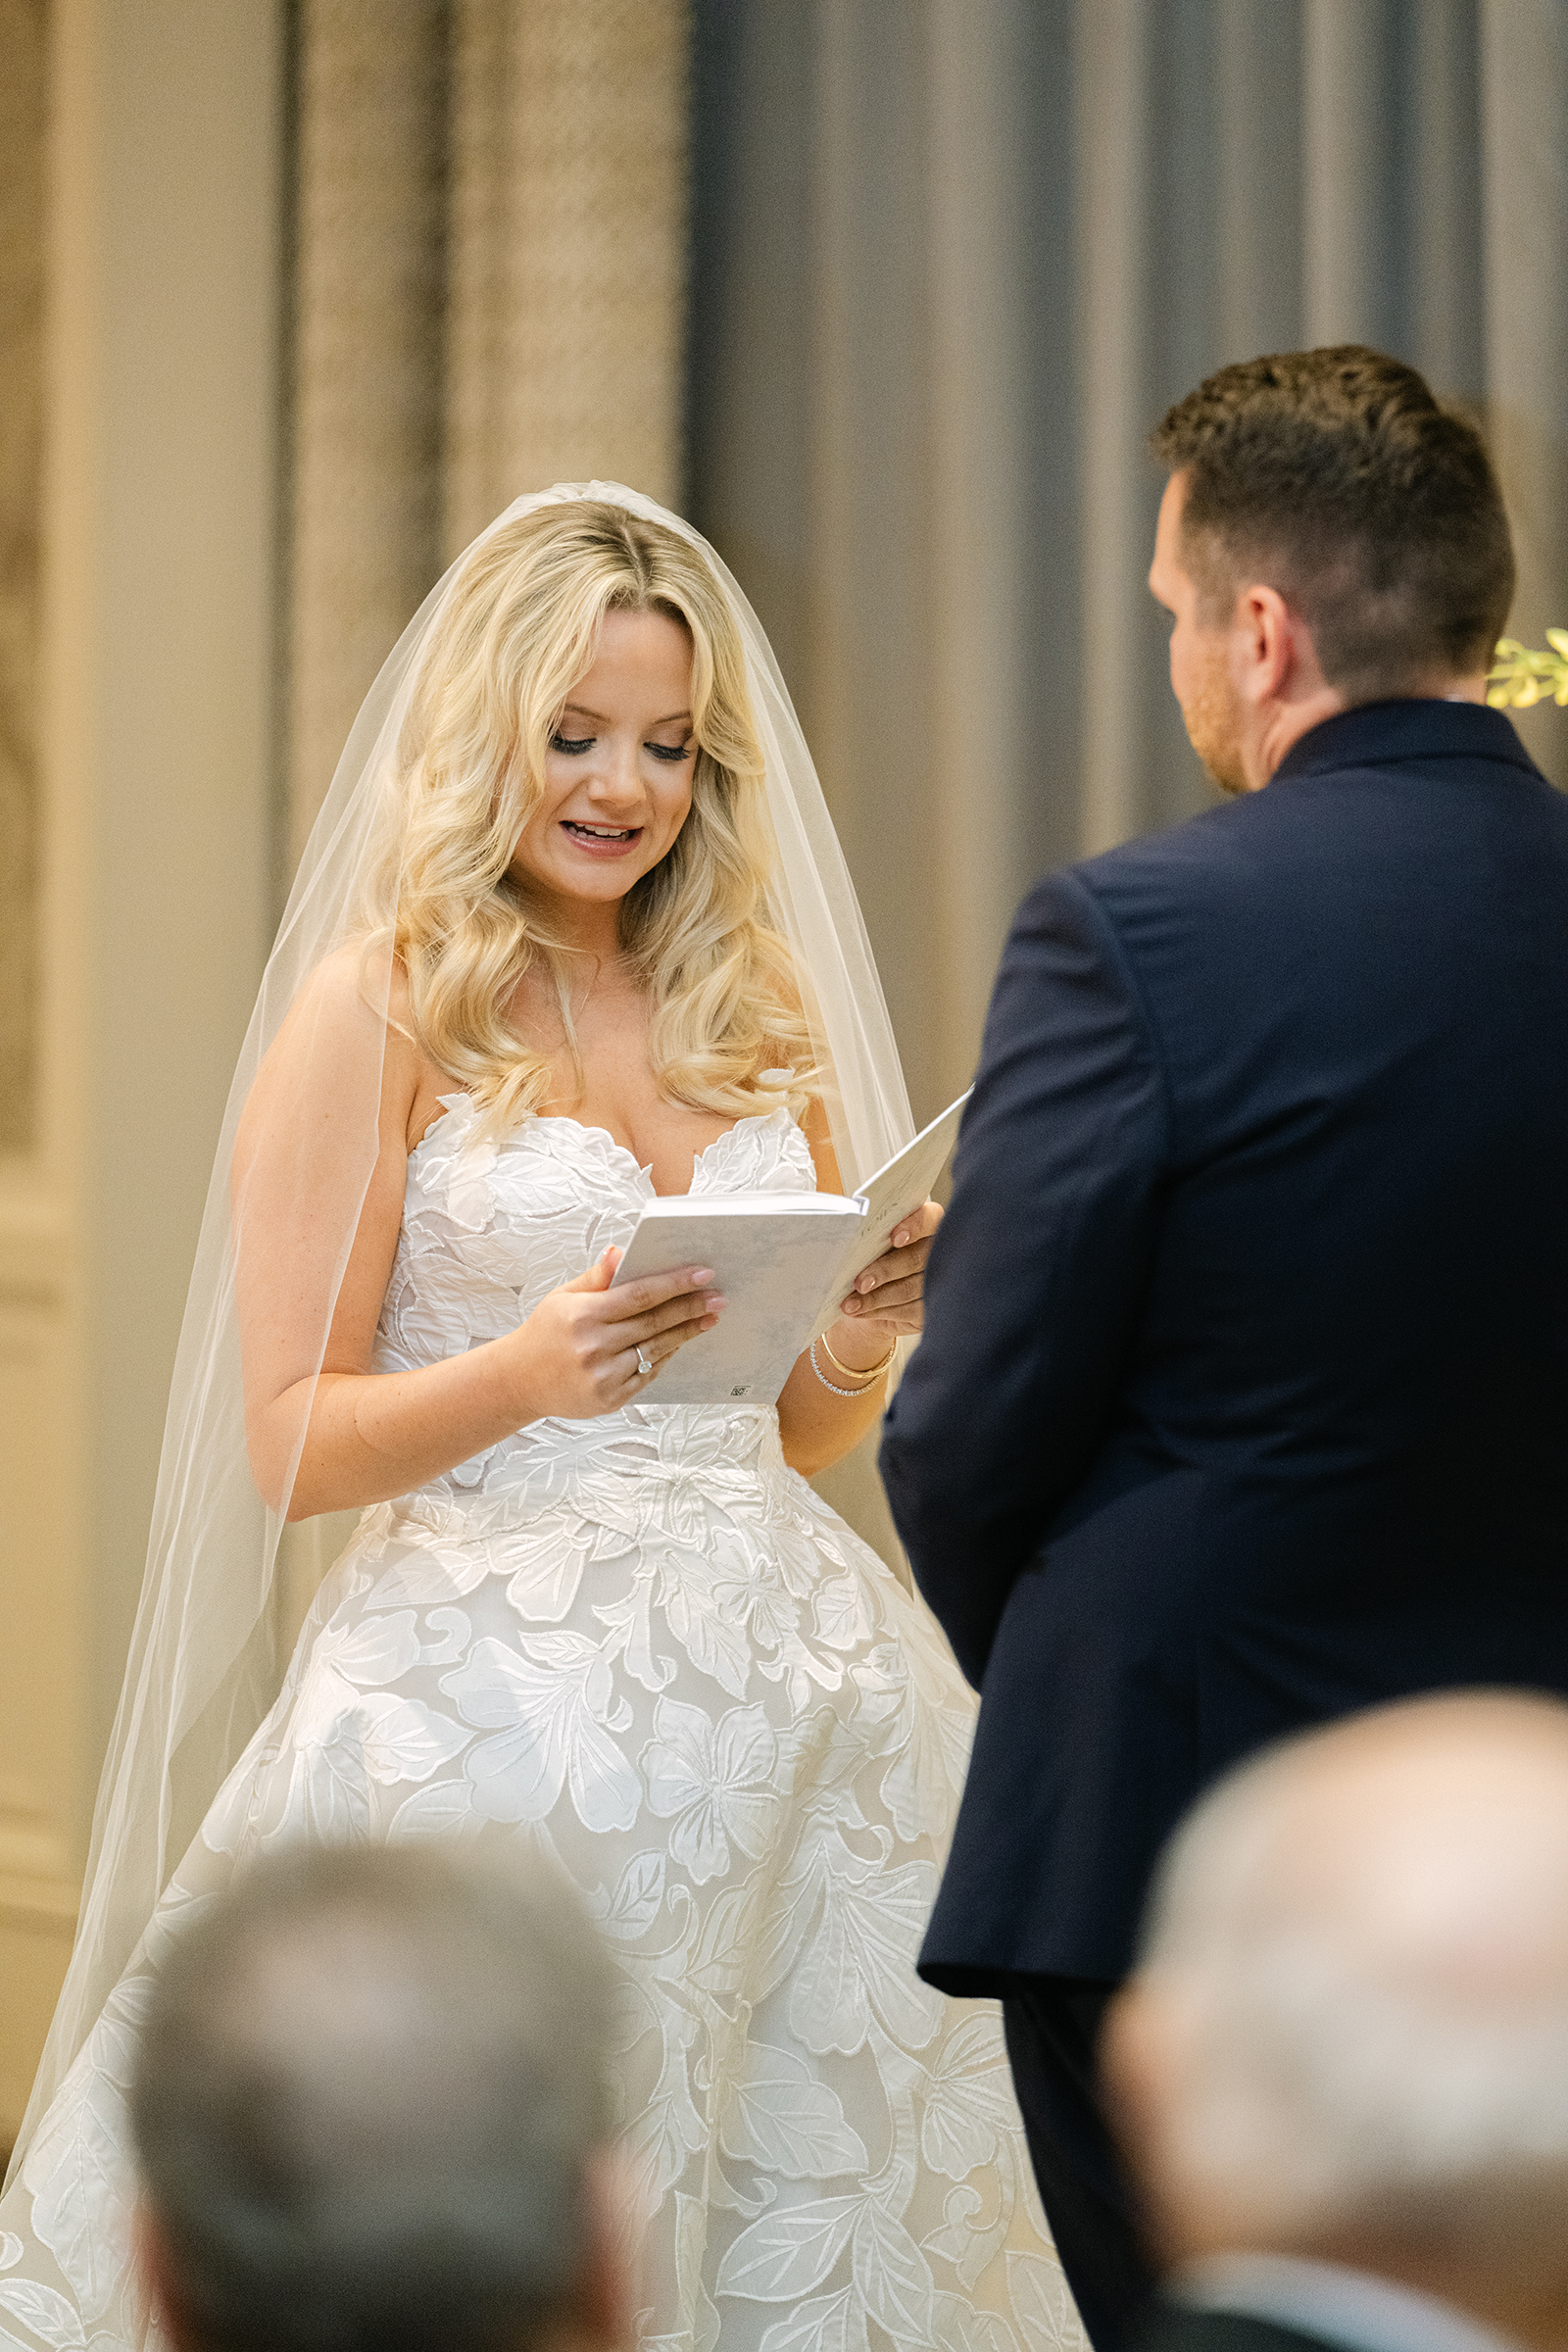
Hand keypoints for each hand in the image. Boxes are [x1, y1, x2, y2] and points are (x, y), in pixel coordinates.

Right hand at [502, 1248, 724, 1420]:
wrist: (519, 1381)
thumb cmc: (544, 1333)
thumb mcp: (563, 1297)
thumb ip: (597, 1277)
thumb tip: (622, 1251)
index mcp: (583, 1316)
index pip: (640, 1295)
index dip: (675, 1284)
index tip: (703, 1274)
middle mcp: (594, 1347)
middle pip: (655, 1323)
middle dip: (691, 1308)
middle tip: (717, 1297)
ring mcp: (603, 1376)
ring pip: (656, 1350)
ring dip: (686, 1333)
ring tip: (708, 1318)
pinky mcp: (610, 1398)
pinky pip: (648, 1375)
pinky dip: (665, 1357)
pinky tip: (679, 1343)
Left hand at [831, 1198, 942, 1350]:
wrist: (870, 1296)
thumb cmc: (869, 1260)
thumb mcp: (869, 1243)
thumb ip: (869, 1235)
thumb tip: (848, 1237)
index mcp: (927, 1224)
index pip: (930, 1218)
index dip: (915, 1226)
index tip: (894, 1238)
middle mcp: (940, 1250)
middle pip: (918, 1258)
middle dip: (885, 1271)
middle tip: (859, 1283)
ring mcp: (942, 1282)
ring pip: (911, 1288)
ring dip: (876, 1297)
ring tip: (850, 1303)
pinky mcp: (933, 1308)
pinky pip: (910, 1311)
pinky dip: (880, 1311)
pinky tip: (861, 1311)